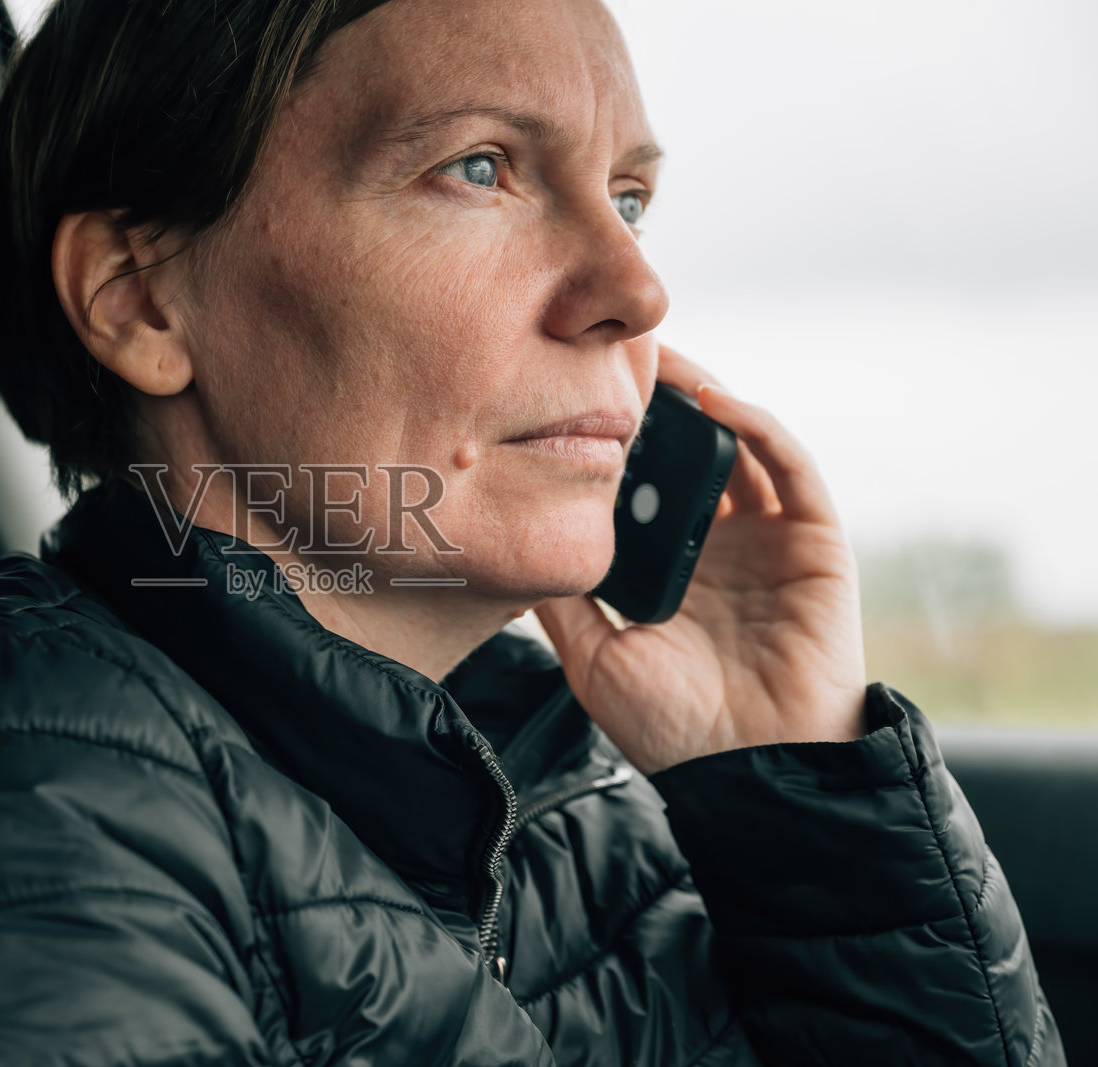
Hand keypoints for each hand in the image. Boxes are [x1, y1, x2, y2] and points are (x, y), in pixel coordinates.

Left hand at [534, 346, 867, 775]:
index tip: (566, 396)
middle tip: (607, 355)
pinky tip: (711, 399)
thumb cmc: (673, 730)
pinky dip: (754, 424)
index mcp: (669, 567)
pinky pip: (790, 466)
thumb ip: (558, 601)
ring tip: (653, 356)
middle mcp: (719, 544)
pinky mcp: (815, 540)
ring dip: (699, 395)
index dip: (613, 441)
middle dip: (652, 405)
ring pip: (736, 443)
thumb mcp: (591, 657)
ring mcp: (769, 538)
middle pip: (686, 452)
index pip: (642, 486)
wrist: (750, 774)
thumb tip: (506, 549)